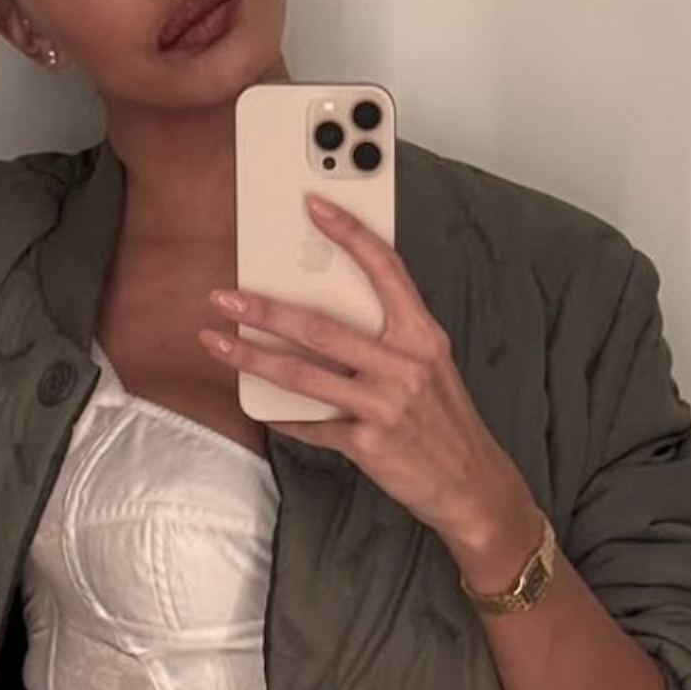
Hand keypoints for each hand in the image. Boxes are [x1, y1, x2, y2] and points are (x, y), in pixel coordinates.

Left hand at [200, 195, 538, 578]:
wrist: (471, 484)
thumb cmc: (442, 420)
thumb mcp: (428, 367)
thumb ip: (387, 338)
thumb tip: (324, 314)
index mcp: (422, 335)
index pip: (386, 270)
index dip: (351, 234)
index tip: (314, 206)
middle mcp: (405, 364)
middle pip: (322, 326)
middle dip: (265, 308)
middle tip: (226, 296)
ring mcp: (385, 405)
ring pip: (303, 375)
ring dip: (253, 357)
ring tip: (219, 343)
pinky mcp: (368, 443)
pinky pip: (311, 424)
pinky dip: (283, 415)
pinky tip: (260, 405)